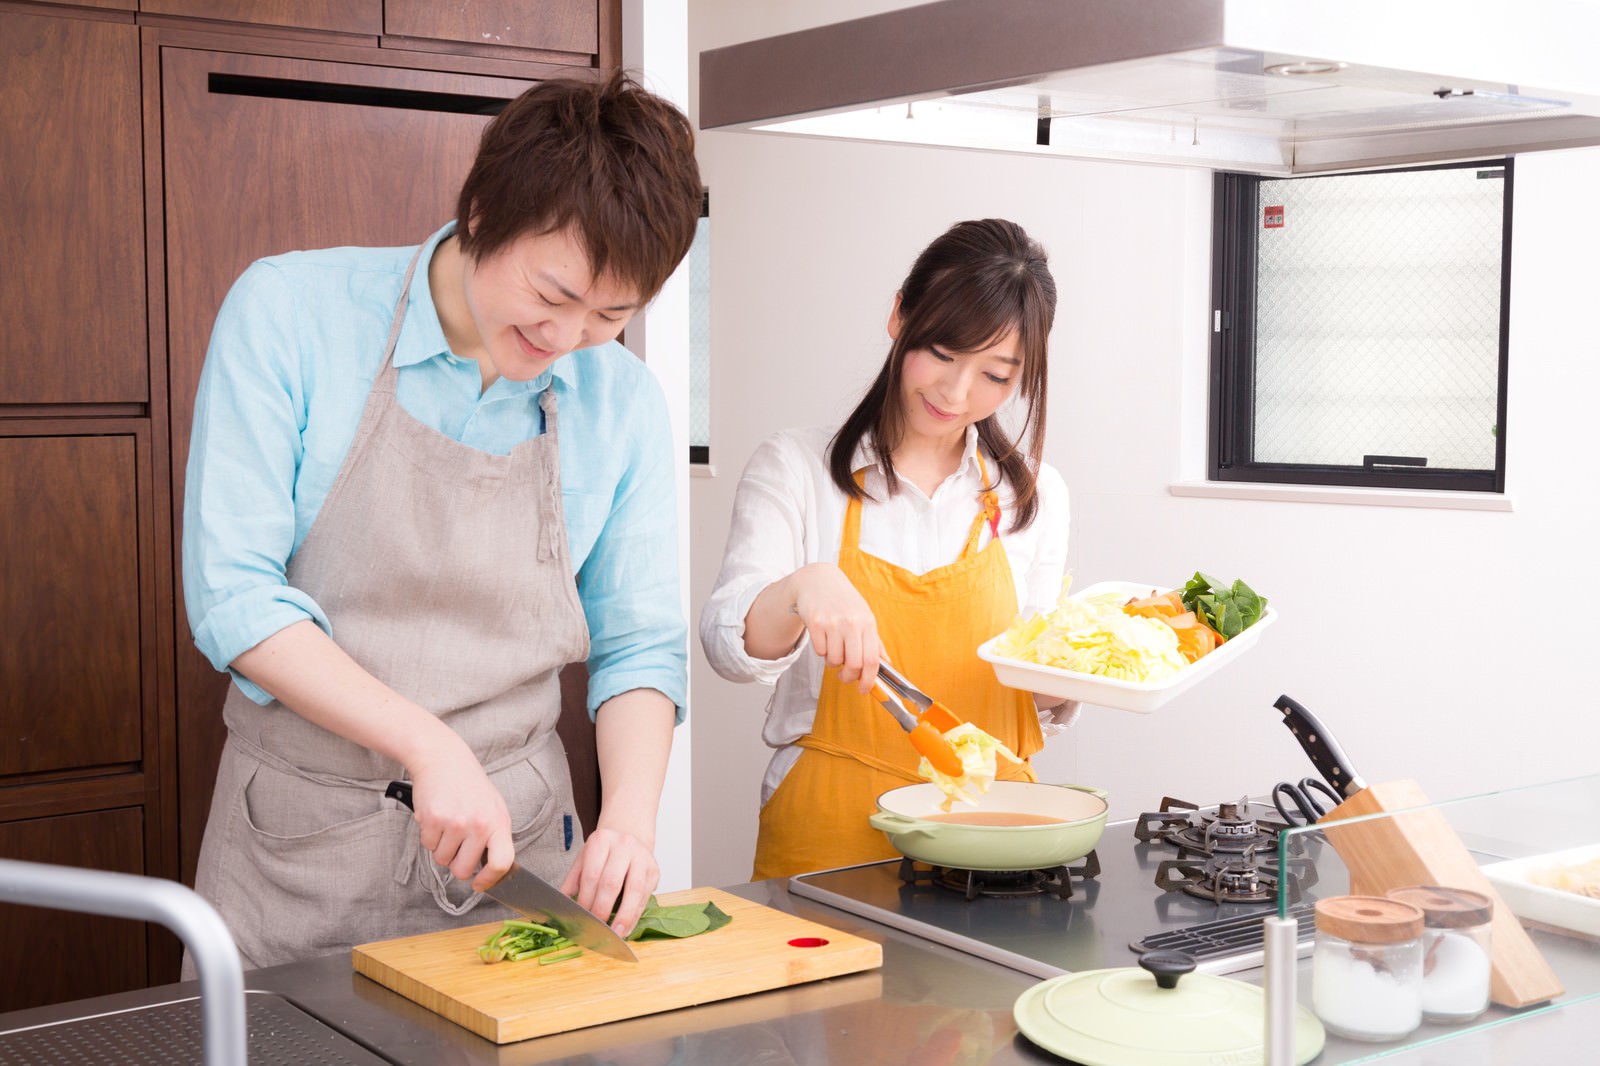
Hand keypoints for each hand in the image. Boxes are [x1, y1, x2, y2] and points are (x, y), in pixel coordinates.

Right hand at [404, 737, 512, 890]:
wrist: (444, 759)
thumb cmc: (470, 786)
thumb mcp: (494, 808)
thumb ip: (494, 837)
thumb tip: (493, 870)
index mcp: (499, 822)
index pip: (502, 863)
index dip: (490, 880)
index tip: (480, 884)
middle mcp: (479, 824)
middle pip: (463, 870)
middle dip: (457, 864)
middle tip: (458, 847)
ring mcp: (455, 822)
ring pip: (442, 860)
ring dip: (442, 849)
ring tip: (448, 825)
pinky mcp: (433, 819)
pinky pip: (428, 846)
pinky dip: (430, 837)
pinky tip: (437, 818)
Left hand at [560, 823, 658, 936]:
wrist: (628, 837)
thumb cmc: (604, 854)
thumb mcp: (584, 860)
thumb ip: (572, 882)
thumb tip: (560, 907)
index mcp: (601, 841)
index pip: (592, 875)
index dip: (585, 900)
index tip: (580, 918)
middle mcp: (624, 845)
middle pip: (612, 882)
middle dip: (603, 909)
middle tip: (595, 928)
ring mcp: (642, 857)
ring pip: (634, 890)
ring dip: (624, 916)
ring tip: (616, 933)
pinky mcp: (654, 870)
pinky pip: (645, 897)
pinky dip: (635, 915)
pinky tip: (627, 927)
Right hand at [788, 563, 883, 691]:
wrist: (818, 580)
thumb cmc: (844, 601)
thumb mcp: (864, 617)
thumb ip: (875, 642)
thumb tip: (887, 665)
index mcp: (868, 622)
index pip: (872, 659)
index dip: (869, 680)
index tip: (865, 689)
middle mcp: (852, 622)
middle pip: (854, 664)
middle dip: (848, 676)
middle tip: (845, 676)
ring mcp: (833, 622)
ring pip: (834, 660)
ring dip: (833, 663)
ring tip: (833, 650)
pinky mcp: (815, 623)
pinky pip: (820, 651)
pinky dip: (822, 652)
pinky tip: (824, 639)